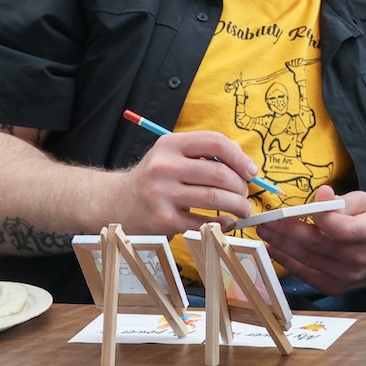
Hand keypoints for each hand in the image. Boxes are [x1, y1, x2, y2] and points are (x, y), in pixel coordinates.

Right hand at [115, 131, 254, 234]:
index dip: (240, 157)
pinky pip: (203, 223)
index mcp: (170, 145)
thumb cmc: (153, 179)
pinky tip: (227, 222)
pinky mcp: (163, 220)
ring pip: (216, 199)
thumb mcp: (170, 156)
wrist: (114, 203)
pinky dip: (223, 224)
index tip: (251, 172)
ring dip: (238, 206)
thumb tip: (245, 167)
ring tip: (243, 209)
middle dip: (241, 187)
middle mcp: (164, 167)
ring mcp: (162, 194)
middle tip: (245, 195)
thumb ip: (203, 155)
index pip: (215, 142)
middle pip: (219, 174)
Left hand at [257, 184, 365, 294]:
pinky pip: (305, 274)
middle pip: (316, 244)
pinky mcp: (334, 287)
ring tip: (264, 232)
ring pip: (306, 259)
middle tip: (264, 220)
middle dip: (285, 230)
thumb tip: (321, 193)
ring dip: (281, 245)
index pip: (340, 228)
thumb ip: (341, 199)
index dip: (319, 217)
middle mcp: (357, 258)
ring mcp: (345, 276)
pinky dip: (286, 261)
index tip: (297, 207)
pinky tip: (273, 249)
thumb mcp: (365, 204)